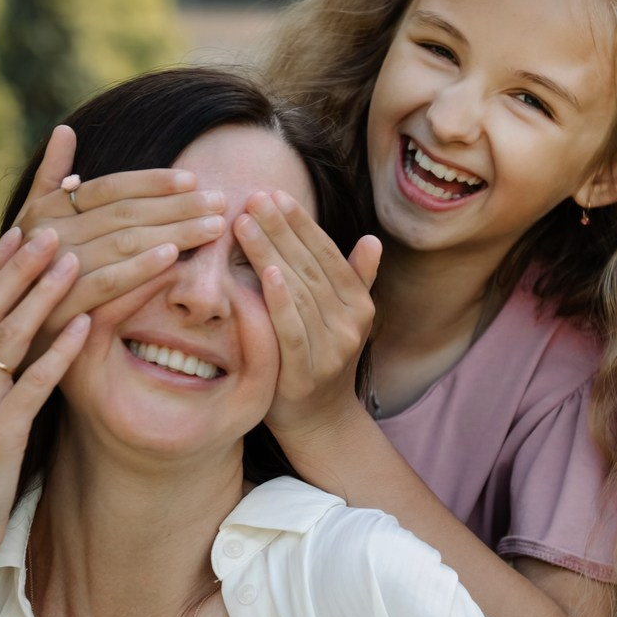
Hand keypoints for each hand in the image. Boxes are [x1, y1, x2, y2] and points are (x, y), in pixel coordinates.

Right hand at [12, 125, 226, 342]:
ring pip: (124, 243)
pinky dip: (142, 268)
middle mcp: (49, 235)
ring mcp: (54, 270)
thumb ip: (49, 178)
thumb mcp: (32, 224)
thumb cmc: (29, 278)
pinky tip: (175, 258)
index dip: (153, 182)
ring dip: (174, 232)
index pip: (110, 188)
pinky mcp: (61, 306)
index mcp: (47, 212)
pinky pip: (109, 282)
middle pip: (126, 213)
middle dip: (178, 206)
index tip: (193, 179)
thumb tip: (64, 130)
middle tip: (222, 202)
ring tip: (213, 228)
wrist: (6, 336)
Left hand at [234, 192, 381, 442]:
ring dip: (270, 254)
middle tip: (252, 197)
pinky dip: (280, 301)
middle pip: (309, 267)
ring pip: (299, 291)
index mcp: (358, 305)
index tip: (274, 194)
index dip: (300, 223)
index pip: (326, 254)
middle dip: (279, 229)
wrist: (318, 423)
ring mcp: (331, 349)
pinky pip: (292, 330)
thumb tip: (372, 240)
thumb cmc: (319, 361)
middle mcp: (350, 324)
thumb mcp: (340, 320)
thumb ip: (353, 280)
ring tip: (244, 224)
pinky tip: (264, 274)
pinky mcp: (307, 373)